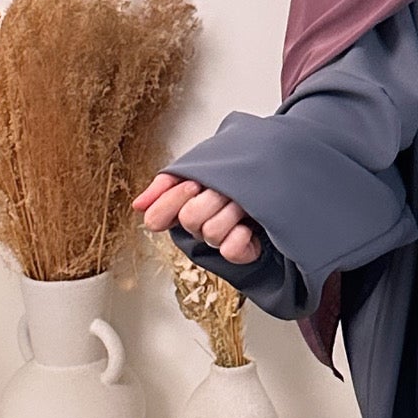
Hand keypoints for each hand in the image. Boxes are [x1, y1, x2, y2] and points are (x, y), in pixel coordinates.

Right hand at [132, 173, 263, 263]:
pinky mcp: (242, 251)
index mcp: (184, 204)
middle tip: (226, 188)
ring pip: (211, 232)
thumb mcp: (200, 165)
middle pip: (189, 219)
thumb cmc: (239, 169)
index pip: (158, 216)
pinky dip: (241, 238)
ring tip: (244, 201)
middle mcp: (200, 223)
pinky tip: (250, 226)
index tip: (193, 185)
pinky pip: (231, 251)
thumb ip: (166, 183)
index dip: (173, 200)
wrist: (279, 168)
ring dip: (231, 211)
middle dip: (211, 198)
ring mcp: (220, 238)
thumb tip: (138, 206)